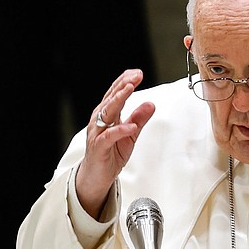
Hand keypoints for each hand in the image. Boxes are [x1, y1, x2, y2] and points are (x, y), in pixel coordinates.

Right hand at [75, 69, 156, 218]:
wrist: (97, 175)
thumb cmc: (111, 153)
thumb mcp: (130, 134)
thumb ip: (139, 119)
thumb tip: (151, 104)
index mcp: (107, 114)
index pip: (115, 93)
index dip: (126, 82)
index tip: (138, 73)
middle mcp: (100, 120)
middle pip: (111, 99)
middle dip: (123, 85)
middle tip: (135, 76)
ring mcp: (98, 132)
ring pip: (107, 113)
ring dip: (119, 100)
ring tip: (130, 90)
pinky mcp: (99, 147)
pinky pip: (109, 136)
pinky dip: (120, 130)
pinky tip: (130, 126)